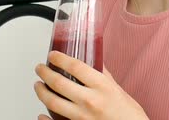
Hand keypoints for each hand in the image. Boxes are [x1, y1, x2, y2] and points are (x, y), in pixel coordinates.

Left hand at [34, 51, 148, 119]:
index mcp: (102, 87)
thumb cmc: (130, 116)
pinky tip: (41, 114)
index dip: (60, 58)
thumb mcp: (119, 91)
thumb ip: (104, 76)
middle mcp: (91, 101)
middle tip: (39, 68)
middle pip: (59, 83)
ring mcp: (83, 117)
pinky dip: (44, 119)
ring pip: (53, 102)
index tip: (52, 55)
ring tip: (38, 86)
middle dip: (44, 73)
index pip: (75, 66)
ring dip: (41, 92)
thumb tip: (94, 61)